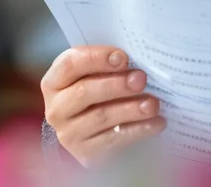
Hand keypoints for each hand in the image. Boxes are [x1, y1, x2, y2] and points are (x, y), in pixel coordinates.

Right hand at [40, 46, 163, 166]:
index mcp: (54, 82)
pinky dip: (138, 129)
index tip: (123, 57)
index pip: (70, 64)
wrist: (95, 137)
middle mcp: (56, 108)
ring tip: (153, 104)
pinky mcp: (85, 153)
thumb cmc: (98, 98)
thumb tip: (136, 61)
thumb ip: (107, 67)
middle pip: (84, 91)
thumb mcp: (95, 79)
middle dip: (116, 84)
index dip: (96, 58)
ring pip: (101, 117)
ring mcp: (68, 133)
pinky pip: (114, 139)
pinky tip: (156, 122)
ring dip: (130, 108)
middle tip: (141, 79)